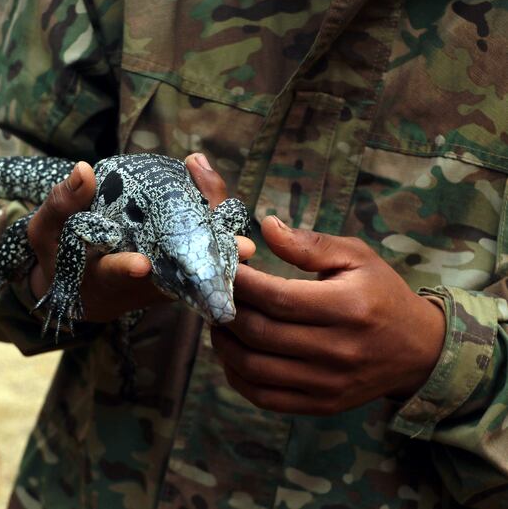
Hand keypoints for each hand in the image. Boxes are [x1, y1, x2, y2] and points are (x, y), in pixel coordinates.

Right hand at [24, 154, 254, 322]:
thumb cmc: (58, 255)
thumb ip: (61, 203)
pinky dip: (210, 236)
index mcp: (97, 278)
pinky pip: (194, 260)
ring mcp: (155, 286)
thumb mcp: (46, 230)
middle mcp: (133, 287)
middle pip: (171, 276)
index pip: (112, 273)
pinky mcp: (170, 280)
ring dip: (216, 250)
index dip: (126, 268)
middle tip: (238, 247)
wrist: (77, 288)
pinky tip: (220, 206)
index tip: (142, 263)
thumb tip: (83, 169)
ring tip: (237, 229)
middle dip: (204, 262)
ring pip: (191, 270)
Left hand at [212, 215, 445, 414]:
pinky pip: (264, 396)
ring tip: (219, 320)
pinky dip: (237, 375)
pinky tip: (232, 352)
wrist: (418, 351)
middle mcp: (338, 350)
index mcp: (347, 308)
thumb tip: (265, 227)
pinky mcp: (321, 404)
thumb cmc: (381, 295)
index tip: (222, 268)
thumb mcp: (356, 257)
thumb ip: (309, 244)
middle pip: (259, 332)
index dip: (240, 283)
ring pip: (254, 367)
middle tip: (213, 294)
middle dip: (226, 310)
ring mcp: (328, 383)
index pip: (277, 298)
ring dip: (224, 343)